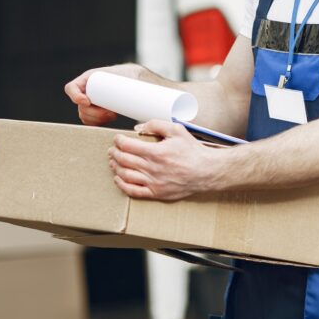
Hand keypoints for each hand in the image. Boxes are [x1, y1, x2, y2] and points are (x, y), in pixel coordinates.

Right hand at [64, 63, 142, 125]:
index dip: (75, 96)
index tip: (87, 101)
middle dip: (94, 113)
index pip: (71, 88)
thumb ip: (127, 78)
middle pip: (80, 107)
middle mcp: (84, 91)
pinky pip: (90, 122)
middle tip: (111, 113)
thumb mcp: (125, 73)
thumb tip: (137, 90)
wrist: (132, 82)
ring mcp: (88, 103)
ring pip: (85, 116)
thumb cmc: (127, 76)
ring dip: (98, 119)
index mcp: (87, 79)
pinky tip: (109, 120)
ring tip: (114, 115)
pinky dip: (98, 124)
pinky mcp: (95, 112)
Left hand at [108, 119, 222, 200]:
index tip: (118, 138)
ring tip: (113, 161)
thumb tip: (139, 128)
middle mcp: (152, 168)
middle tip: (113, 149)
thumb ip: (156, 125)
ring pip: (125, 175)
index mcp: (155, 151)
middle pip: (123, 159)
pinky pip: (133, 191)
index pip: (127, 145)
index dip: (118, 140)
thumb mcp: (177, 130)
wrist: (206, 171)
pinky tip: (118, 178)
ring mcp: (153, 182)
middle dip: (114, 152)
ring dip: (115, 167)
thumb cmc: (193, 151)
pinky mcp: (156, 192)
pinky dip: (122, 184)